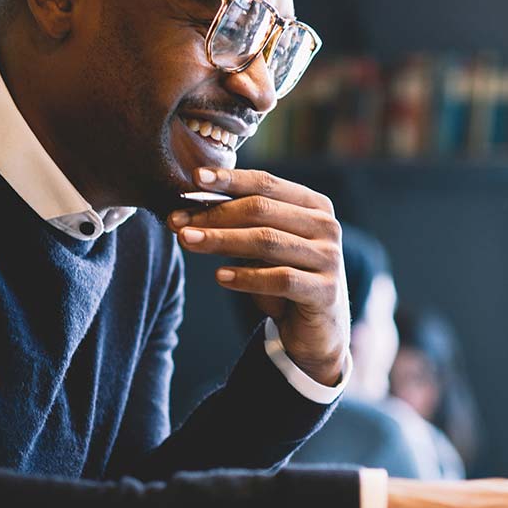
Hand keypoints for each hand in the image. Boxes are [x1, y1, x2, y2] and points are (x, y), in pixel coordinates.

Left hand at [168, 167, 348, 385]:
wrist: (318, 329)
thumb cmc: (285, 278)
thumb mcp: (265, 247)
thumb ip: (240, 226)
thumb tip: (187, 212)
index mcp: (313, 205)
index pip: (266, 183)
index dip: (230, 180)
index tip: (194, 179)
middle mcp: (326, 226)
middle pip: (262, 210)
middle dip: (215, 214)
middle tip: (178, 221)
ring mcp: (329, 258)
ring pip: (268, 241)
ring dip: (222, 240)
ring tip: (188, 242)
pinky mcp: (325, 291)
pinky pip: (281, 279)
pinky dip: (247, 277)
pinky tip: (220, 277)